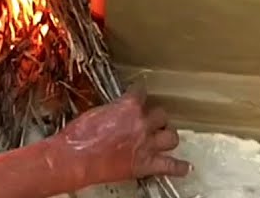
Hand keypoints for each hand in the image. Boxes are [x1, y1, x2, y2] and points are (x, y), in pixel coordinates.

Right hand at [49, 86, 190, 188]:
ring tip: (164, 136)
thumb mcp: (96, 112)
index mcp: (128, 106)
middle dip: (156, 116)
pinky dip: (179, 167)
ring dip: (168, 136)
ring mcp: (147, 144)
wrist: (75, 158)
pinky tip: (183, 166)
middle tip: (151, 119)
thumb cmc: (79, 136)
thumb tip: (118, 111)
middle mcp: (142, 123)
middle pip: (161, 114)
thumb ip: (113, 109)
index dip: (140, 92)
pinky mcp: (146, 164)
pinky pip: (171, 166)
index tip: (139, 93)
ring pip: (172, 137)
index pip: (141, 92)